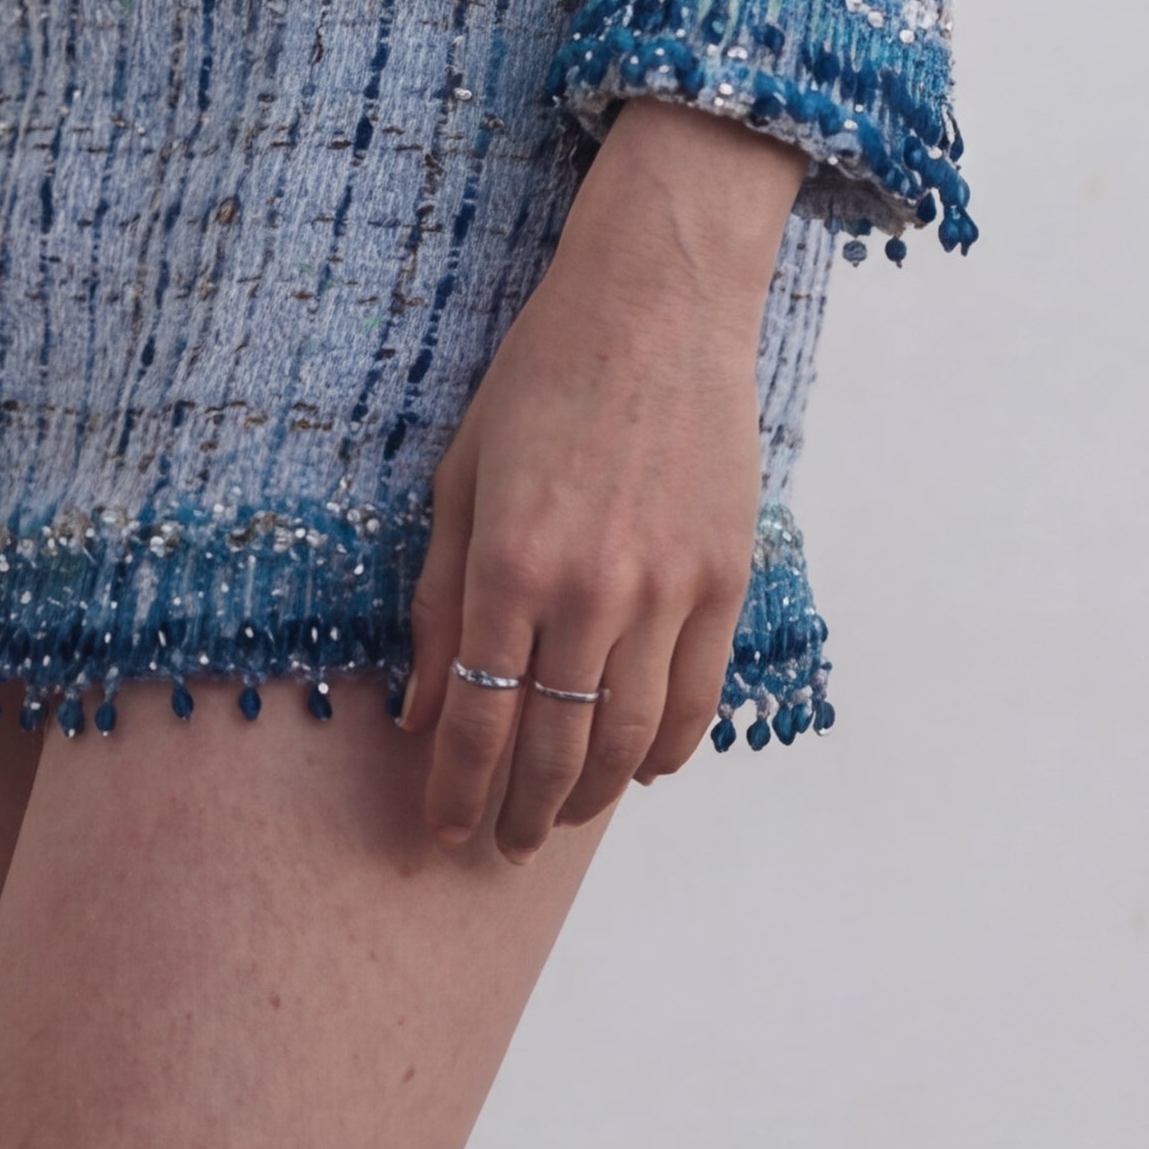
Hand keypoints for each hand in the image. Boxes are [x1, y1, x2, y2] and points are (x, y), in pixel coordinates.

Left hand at [401, 101, 802, 858]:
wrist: (656, 304)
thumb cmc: (541, 380)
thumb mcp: (461, 480)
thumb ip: (442, 603)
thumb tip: (423, 714)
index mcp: (510, 562)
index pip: (479, 720)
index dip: (458, 792)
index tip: (444, 833)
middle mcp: (590, 588)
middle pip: (554, 746)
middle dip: (521, 812)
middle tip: (502, 845)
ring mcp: (668, 587)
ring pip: (628, 736)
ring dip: (590, 794)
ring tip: (561, 817)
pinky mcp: (725, 576)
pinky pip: (697, 695)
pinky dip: (666, 747)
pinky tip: (637, 768)